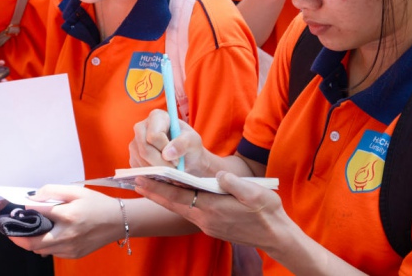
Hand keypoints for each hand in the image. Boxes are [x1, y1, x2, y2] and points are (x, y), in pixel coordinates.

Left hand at [9, 185, 120, 257]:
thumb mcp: (77, 191)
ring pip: (40, 249)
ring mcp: (70, 248)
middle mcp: (67, 235)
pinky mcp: (73, 255)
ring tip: (32, 230)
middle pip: (32, 242)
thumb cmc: (97, 203)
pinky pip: (52, 252)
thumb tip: (33, 197)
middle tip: (10, 230)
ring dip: (32, 241)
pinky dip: (47, 245)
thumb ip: (53, 191)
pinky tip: (51, 235)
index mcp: (68, 215)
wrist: (118, 221)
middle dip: (17, 237)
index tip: (17, 209)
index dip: (25, 210)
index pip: (37, 213)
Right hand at [129, 109, 209, 175]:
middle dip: (160, 163)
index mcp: (157, 116)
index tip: (177, 159)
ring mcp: (135, 143)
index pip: (154, 135)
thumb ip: (183, 143)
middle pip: (145, 149)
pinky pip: (138, 169)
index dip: (165, 149)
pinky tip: (162, 174)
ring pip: (141, 161)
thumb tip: (167, 153)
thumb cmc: (190, 146)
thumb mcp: (193, 141)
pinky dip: (151, 175)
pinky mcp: (133, 157)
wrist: (187, 159)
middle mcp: (142, 127)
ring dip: (157, 171)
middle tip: (174, 170)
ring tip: (170, 171)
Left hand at [135, 171, 290, 251]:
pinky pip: (189, 213)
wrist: (276, 236)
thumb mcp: (254, 193)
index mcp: (213, 209)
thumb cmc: (267, 212)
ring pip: (180, 209)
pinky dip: (178, 203)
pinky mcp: (213, 226)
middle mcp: (206, 219)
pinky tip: (175, 195)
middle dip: (154, 192)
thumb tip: (220, 175)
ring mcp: (208, 225)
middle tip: (136, 181)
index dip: (159, 188)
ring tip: (149, 186)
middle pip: (174, 204)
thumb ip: (234, 184)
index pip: (179, 197)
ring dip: (164, 198)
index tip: (142, 179)